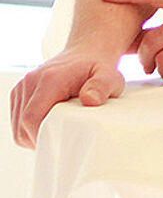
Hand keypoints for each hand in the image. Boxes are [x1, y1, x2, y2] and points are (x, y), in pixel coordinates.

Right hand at [10, 42, 127, 147]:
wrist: (86, 53)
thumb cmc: (98, 67)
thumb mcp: (109, 76)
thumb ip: (102, 86)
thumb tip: (90, 100)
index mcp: (49, 79)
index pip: (32, 118)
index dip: (42, 137)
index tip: (61, 144)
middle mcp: (30, 82)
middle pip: (22, 126)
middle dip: (40, 140)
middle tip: (63, 143)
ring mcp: (22, 87)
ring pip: (18, 126)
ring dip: (34, 136)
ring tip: (57, 134)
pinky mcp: (20, 93)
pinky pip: (17, 120)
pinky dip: (30, 129)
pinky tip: (49, 126)